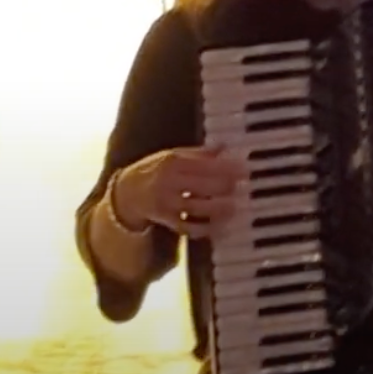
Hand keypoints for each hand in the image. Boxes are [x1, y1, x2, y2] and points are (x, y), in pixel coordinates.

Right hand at [111, 146, 246, 238]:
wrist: (127, 192)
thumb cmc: (157, 170)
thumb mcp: (174, 155)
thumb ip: (200, 153)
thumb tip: (226, 145)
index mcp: (173, 162)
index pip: (205, 165)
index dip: (228, 168)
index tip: (245, 169)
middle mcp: (169, 182)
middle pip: (204, 186)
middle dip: (226, 188)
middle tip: (242, 188)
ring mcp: (166, 202)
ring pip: (197, 208)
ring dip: (219, 209)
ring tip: (234, 207)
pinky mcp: (166, 220)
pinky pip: (188, 227)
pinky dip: (206, 228)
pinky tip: (221, 225)